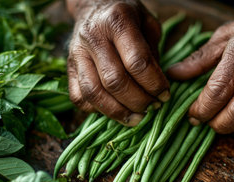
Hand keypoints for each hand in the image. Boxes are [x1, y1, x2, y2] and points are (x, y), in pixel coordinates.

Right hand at [67, 0, 168, 125]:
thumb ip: (153, 54)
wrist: (93, 6)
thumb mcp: (148, 24)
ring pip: (94, 93)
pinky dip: (97, 110)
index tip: (164, 96)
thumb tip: (157, 88)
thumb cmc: (127, 17)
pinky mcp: (68, 68)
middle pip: (115, 81)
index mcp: (117, 21)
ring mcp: (76, 53)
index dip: (154, 84)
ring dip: (118, 112)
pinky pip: (79, 98)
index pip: (137, 62)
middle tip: (152, 108)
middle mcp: (93, 36)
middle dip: (138, 101)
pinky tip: (115, 110)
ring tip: (136, 118)